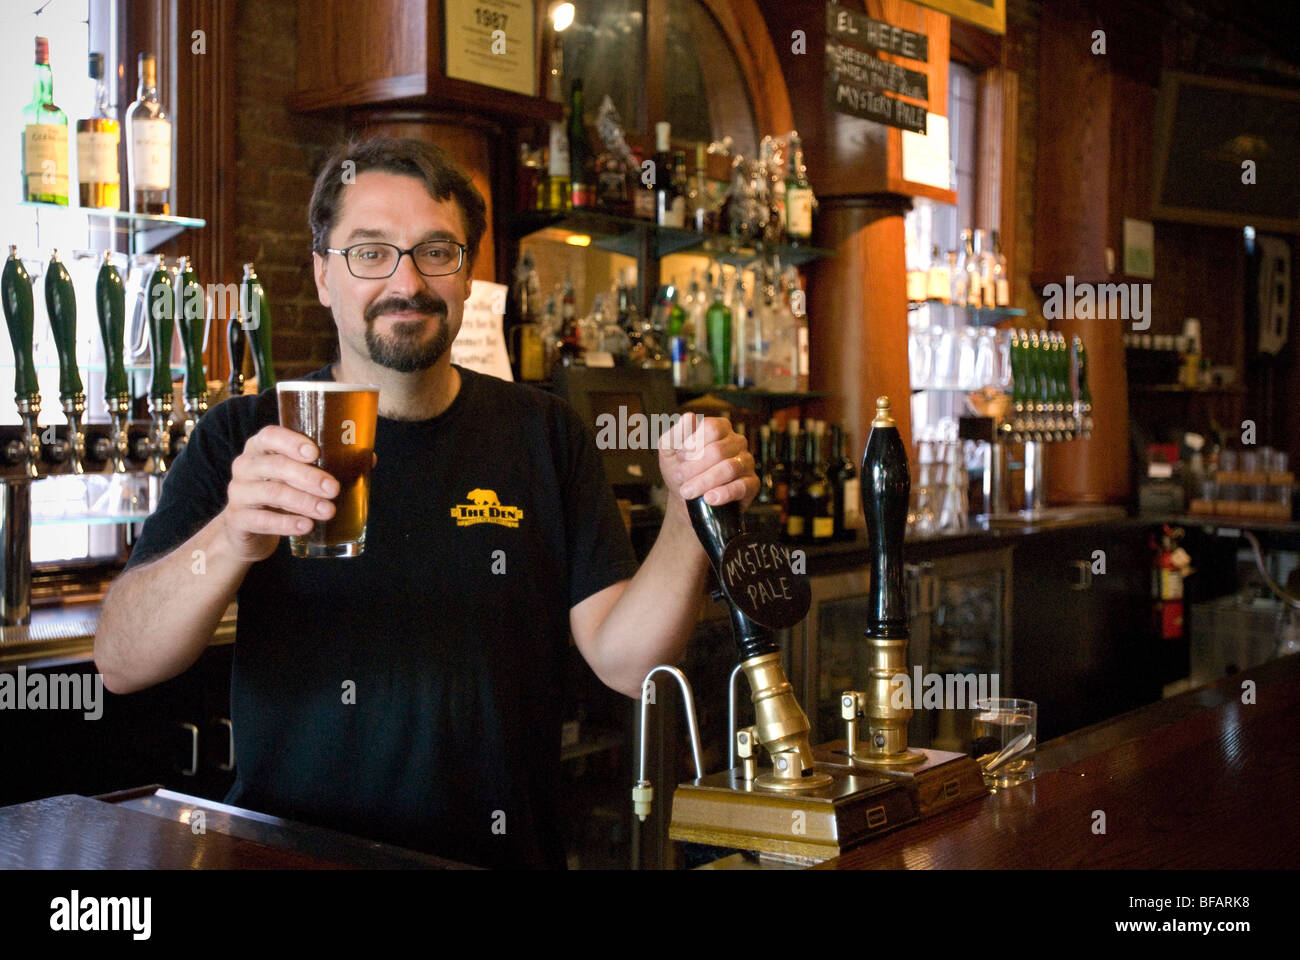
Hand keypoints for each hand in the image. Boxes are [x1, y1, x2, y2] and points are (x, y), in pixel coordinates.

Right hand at [219, 425, 375, 562]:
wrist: (249, 530)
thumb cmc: (282, 492)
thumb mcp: (298, 476)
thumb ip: (329, 464)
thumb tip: (370, 458)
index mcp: (261, 447)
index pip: (270, 436)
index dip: (291, 442)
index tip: (315, 453)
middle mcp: (245, 465)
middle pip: (275, 465)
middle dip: (308, 477)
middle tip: (334, 489)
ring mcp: (238, 492)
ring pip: (272, 492)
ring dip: (304, 502)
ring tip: (328, 511)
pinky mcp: (238, 519)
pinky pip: (262, 520)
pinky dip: (287, 523)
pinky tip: (306, 526)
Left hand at [658, 412, 756, 508]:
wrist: (687, 500)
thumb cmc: (680, 471)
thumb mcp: (670, 452)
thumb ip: (676, 434)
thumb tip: (689, 417)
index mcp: (720, 428)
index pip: (712, 428)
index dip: (694, 443)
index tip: (680, 457)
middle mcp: (737, 442)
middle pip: (718, 450)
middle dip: (694, 467)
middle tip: (680, 477)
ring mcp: (746, 462)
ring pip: (729, 468)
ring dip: (704, 481)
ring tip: (687, 491)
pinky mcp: (751, 484)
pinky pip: (741, 487)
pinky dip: (723, 494)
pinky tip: (709, 498)